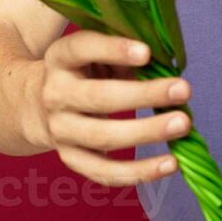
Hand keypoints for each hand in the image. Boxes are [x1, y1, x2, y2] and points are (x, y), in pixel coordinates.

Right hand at [33, 30, 192, 186]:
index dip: (113, 49)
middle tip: (183, 90)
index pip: (82, 48)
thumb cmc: (84, 70)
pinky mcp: (71, 159)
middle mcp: (55, 94)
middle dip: (144, 95)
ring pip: (104, 137)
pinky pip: (105, 172)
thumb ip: (124, 54)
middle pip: (99, 97)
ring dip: (147, 132)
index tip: (147, 53)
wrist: (38, 105)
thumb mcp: (96, 52)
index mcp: (60, 57)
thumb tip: (166, 66)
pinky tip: (170, 163)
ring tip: (183, 124)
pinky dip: (140, 171)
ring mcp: (60, 130)